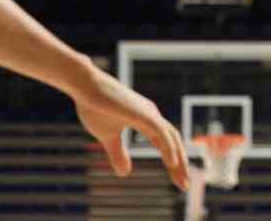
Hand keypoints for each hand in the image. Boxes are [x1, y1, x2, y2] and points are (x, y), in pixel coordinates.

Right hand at [71, 64, 190, 190]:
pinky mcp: (142, 113)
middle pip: (173, 141)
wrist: (85, 86)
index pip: (166, 143)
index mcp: (147, 120)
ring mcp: (148, 113)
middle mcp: (152, 115)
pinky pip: (160, 133)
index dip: (174, 161)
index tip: (179, 180)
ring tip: (182, 179)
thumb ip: (118, 153)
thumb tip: (125, 173)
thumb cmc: (95, 107)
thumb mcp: (108, 137)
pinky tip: (173, 163)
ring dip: (179, 159)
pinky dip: (169, 148)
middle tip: (185, 185)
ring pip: (171, 138)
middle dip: (180, 164)